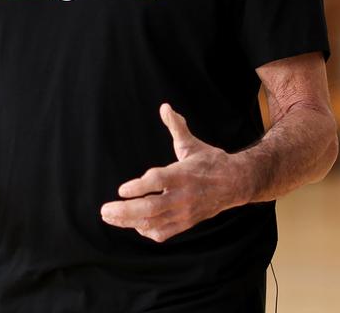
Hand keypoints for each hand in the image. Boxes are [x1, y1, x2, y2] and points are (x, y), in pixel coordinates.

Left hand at [100, 103, 243, 242]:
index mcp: (183, 174)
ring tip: (109, 217)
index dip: (139, 186)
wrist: (236, 184)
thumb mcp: (192, 144)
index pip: (158, 181)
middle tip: (104, 209)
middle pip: (152, 208)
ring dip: (129, 222)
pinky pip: (164, 233)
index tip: (121, 190)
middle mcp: (183, 196)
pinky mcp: (187, 223)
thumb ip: (176, 127)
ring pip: (154, 223)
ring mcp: (185, 212)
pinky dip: (147, 230)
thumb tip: (165, 107)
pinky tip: (133, 223)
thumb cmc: (208, 162)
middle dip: (125, 211)